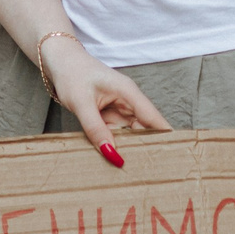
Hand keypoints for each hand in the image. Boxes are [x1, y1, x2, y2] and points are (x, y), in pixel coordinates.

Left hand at [41, 34, 170, 163]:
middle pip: (145, 128)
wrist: (60, 62)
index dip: (165, 136)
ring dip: (130, 147)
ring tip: (132, 170)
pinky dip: (116, 143)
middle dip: (146, 147)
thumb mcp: (81, 104)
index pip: (153, 118)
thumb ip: (96, 129)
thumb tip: (112, 154)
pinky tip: (114, 156)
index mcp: (128, 92)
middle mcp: (129, 100)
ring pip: (132, 133)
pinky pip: (118, 132)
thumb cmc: (72, 75)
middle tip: (147, 172)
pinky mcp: (111, 113)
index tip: (174, 155)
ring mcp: (120, 107)